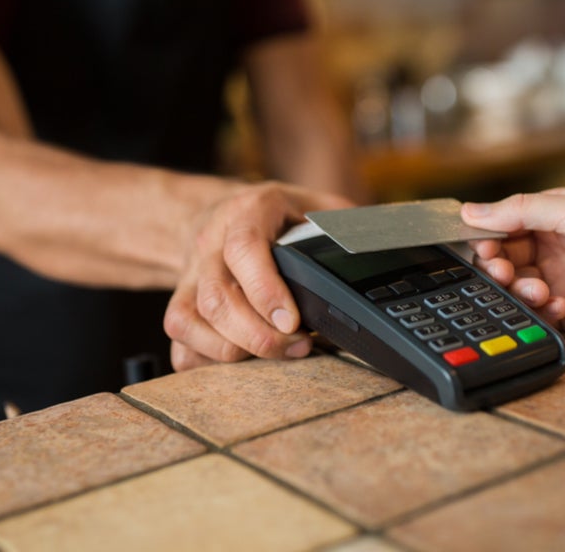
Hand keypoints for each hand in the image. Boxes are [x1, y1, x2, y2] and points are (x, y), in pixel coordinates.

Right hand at [165, 182, 353, 370]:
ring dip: (234, 350)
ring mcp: (189, 274)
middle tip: (298, 346)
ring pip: (189, 320)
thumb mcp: (314, 205)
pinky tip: (239, 360)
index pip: (244, 247)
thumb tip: (384, 241)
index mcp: (247, 212)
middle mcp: (210, 241)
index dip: (265, 289)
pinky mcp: (179, 301)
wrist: (221, 212)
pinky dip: (205, 359)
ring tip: (276, 354)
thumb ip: (345, 224)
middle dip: (258, 335)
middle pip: (217, 297)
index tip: (291, 321)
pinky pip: (179, 338)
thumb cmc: (277, 216)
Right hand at [462, 189, 564, 337]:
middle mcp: (558, 247)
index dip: (487, 236)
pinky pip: (541, 316)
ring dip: (518, 292)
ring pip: (519, 290)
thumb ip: (523, 210)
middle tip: (501, 273)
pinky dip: (541, 314)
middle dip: (497, 268)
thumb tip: (470, 211)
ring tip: (537, 291)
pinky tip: (558, 307)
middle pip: (505, 259)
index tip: (482, 247)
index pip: (504, 224)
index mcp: (556, 215)